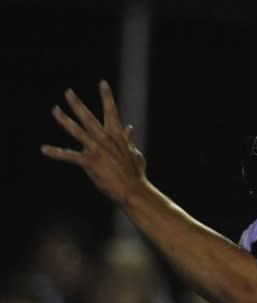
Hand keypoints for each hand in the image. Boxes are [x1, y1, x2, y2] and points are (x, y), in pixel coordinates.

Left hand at [41, 81, 145, 204]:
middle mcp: (105, 139)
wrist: (132, 189)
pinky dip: (56, 152)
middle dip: (77, 104)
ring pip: (76, 130)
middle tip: (68, 92)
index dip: (107, 96)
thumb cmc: (135, 173)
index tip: (102, 83)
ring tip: (55, 109)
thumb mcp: (135, 154)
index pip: (112, 111)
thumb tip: (130, 128)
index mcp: (117, 136)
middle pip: (88, 117)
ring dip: (64, 119)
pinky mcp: (89, 162)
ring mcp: (96, 149)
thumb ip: (129, 141)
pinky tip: (44, 149)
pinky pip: (69, 156)